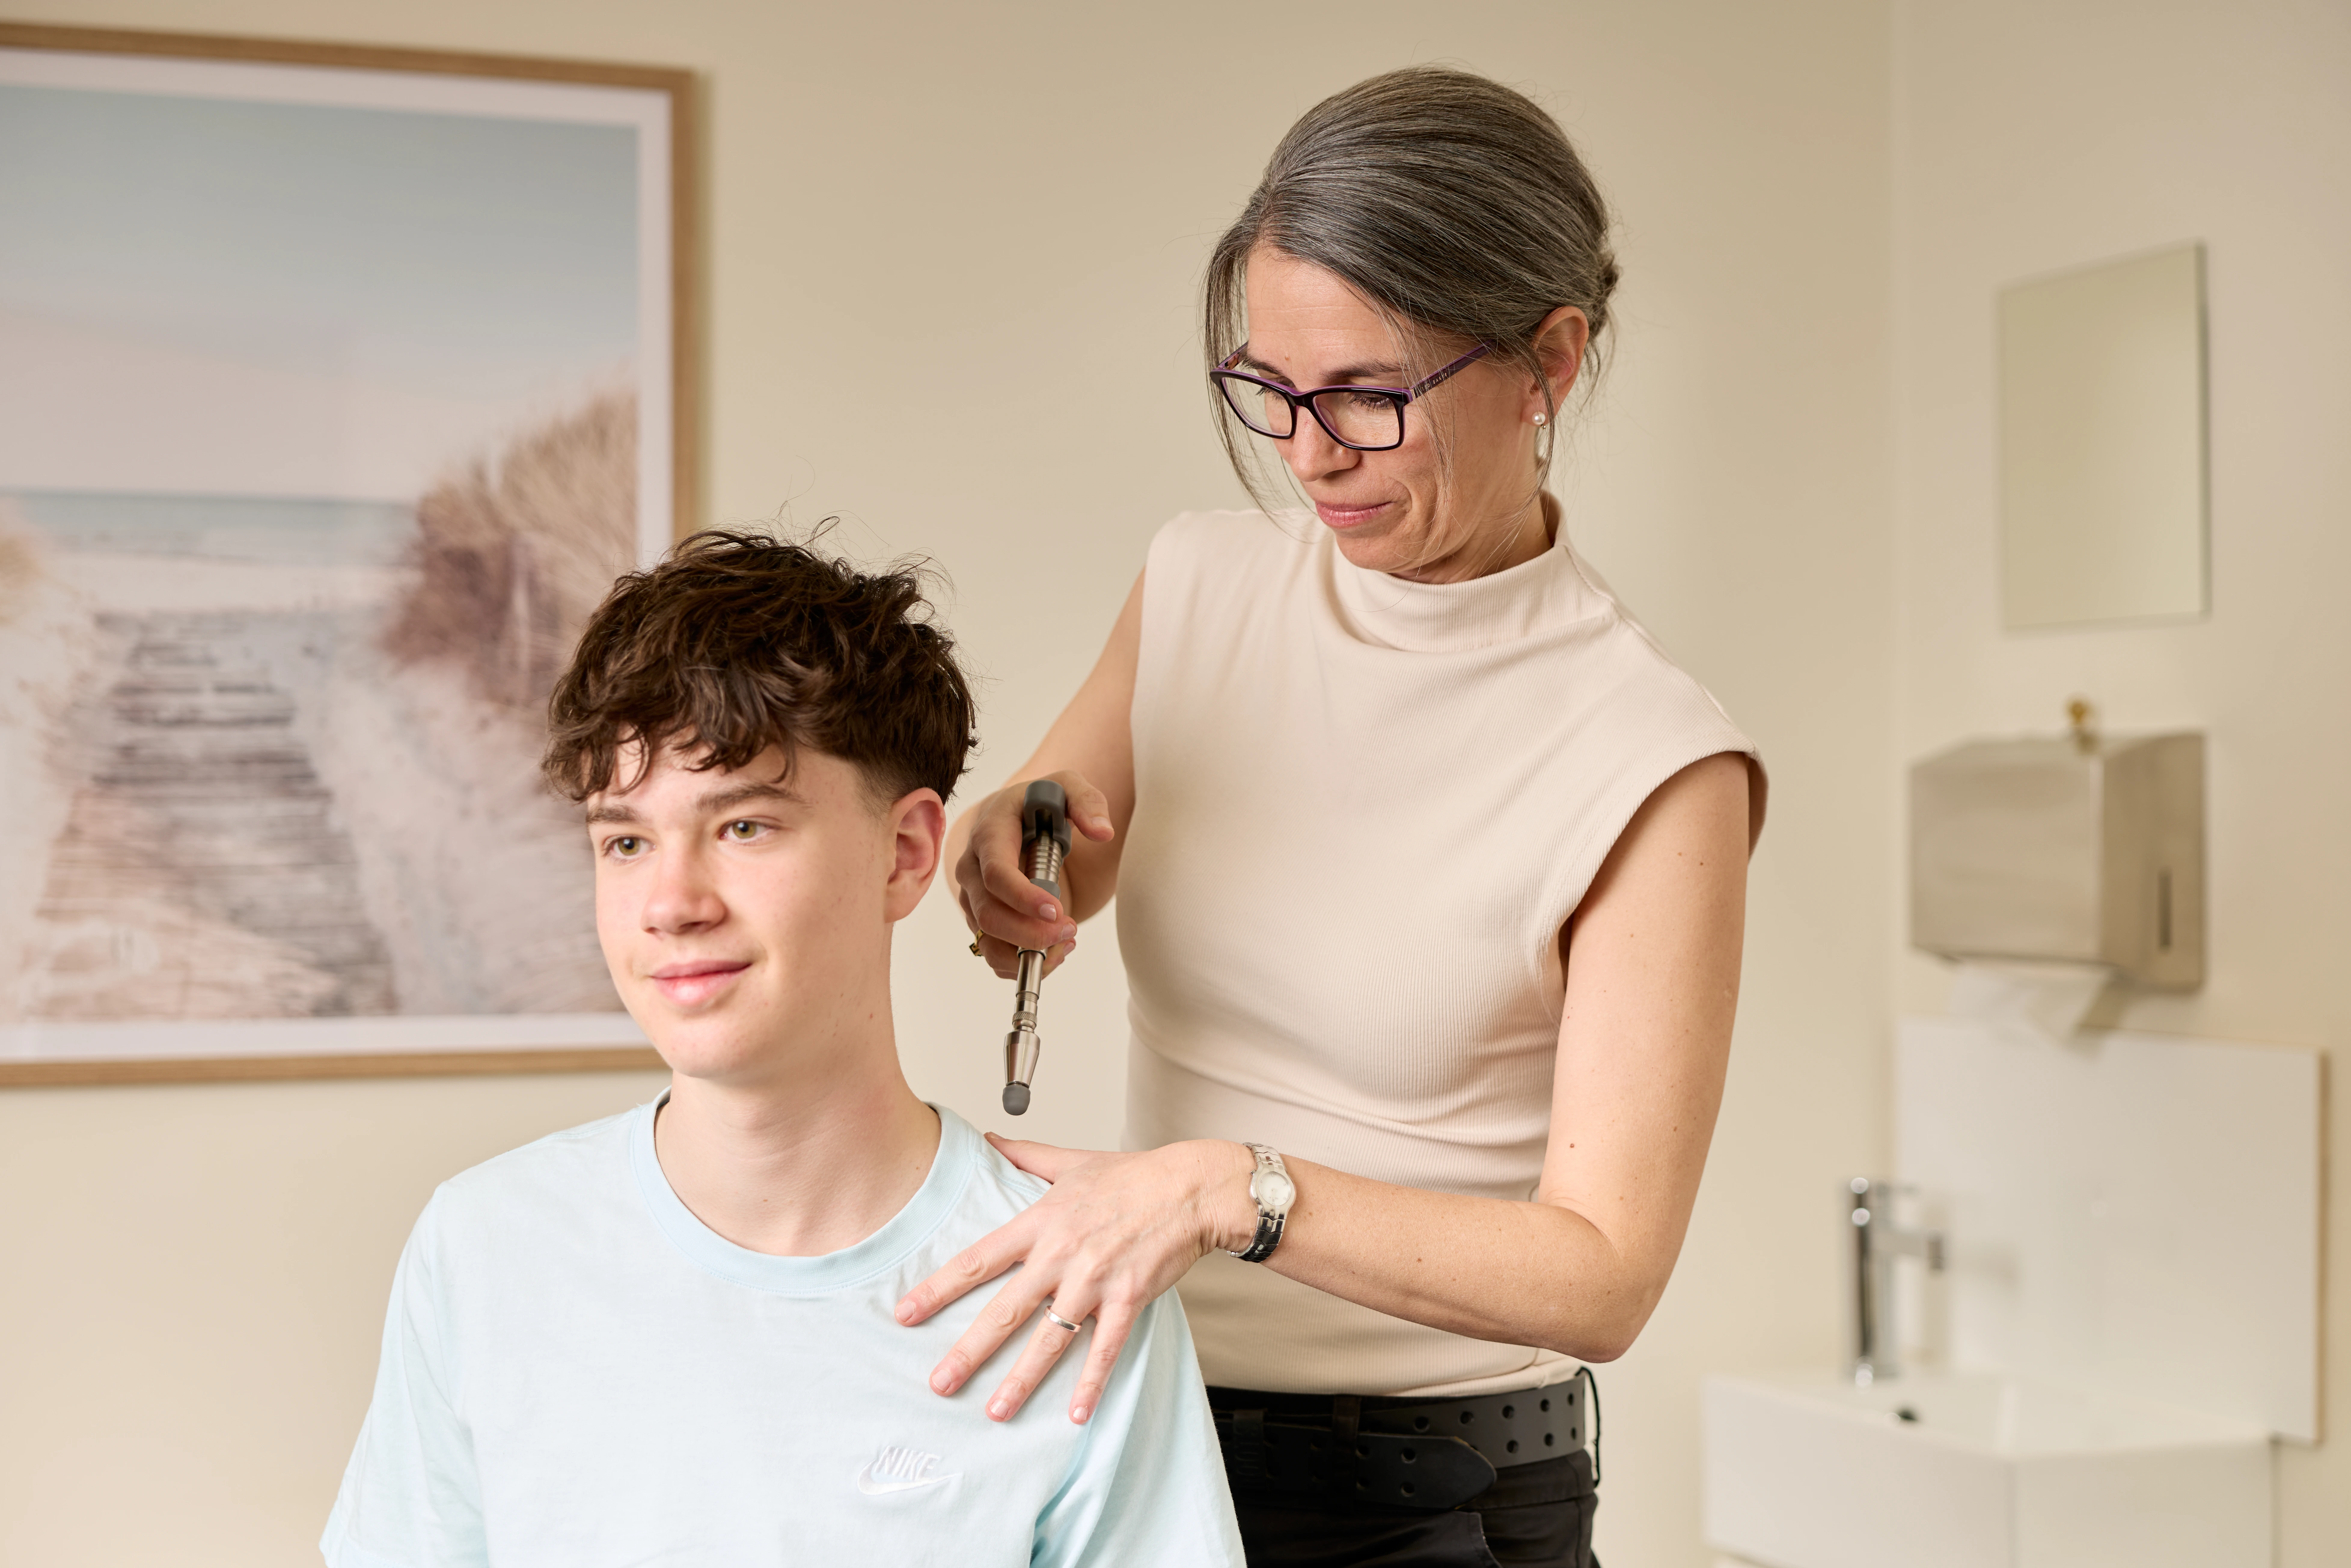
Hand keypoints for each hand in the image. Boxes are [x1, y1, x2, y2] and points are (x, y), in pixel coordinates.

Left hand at [894, 1134, 1255, 1422]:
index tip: (906, 1313)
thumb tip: (988, 1139)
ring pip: (1050, 1337)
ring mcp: (1095, 1279)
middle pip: (1006, 1309)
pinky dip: (1091, 1382)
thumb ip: (1025, 1155)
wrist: (1190, 1188)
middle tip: (939, 1382)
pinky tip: (1076, 1414)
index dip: (939, 1288)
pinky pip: (1105, 1348)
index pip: (979, 1259)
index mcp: (1041, 1222)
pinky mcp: (1129, 1298)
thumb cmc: (1132, 1176)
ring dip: (1022, 1378)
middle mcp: (1061, 1255)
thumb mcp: (1072, 1161)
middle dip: (969, 1349)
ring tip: (995, 1411)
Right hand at [956, 772, 1114, 978]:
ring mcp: (973, 898)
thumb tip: (1103, 832)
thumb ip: (1086, 802)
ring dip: (1030, 953)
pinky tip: (1055, 948)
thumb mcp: (1066, 788)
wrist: (1014, 820)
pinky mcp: (980, 919)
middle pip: (989, 915)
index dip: (1024, 898)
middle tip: (1071, 931)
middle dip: (1031, 933)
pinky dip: (1023, 962)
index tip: (1057, 912)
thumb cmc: (1040, 804)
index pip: (996, 873)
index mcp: (990, 833)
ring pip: (989, 942)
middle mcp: (972, 868)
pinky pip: (993, 954)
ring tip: (1068, 942)